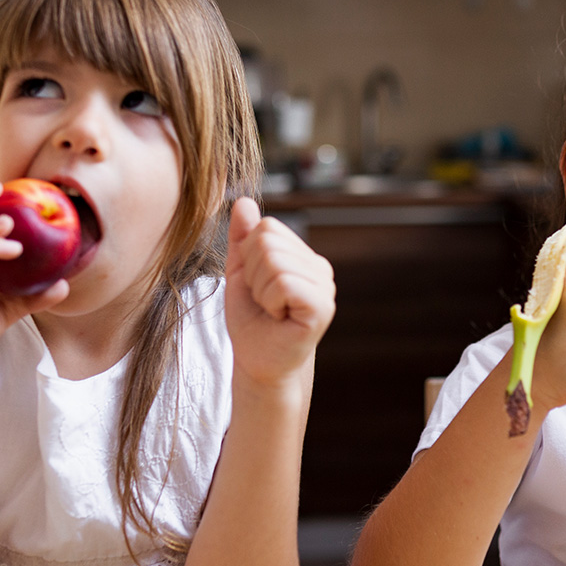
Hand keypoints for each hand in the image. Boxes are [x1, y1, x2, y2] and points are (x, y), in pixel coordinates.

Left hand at [224, 197, 334, 388]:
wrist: (258, 363)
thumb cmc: (251, 322)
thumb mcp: (240, 274)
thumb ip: (242, 239)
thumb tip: (243, 201)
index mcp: (304, 257)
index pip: (267, 227)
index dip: (249, 257)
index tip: (256, 287)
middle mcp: (320, 268)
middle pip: (268, 241)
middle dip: (252, 274)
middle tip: (264, 302)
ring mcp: (325, 286)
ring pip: (274, 261)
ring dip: (260, 291)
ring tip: (271, 310)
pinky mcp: (322, 307)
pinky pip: (284, 283)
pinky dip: (270, 301)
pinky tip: (279, 317)